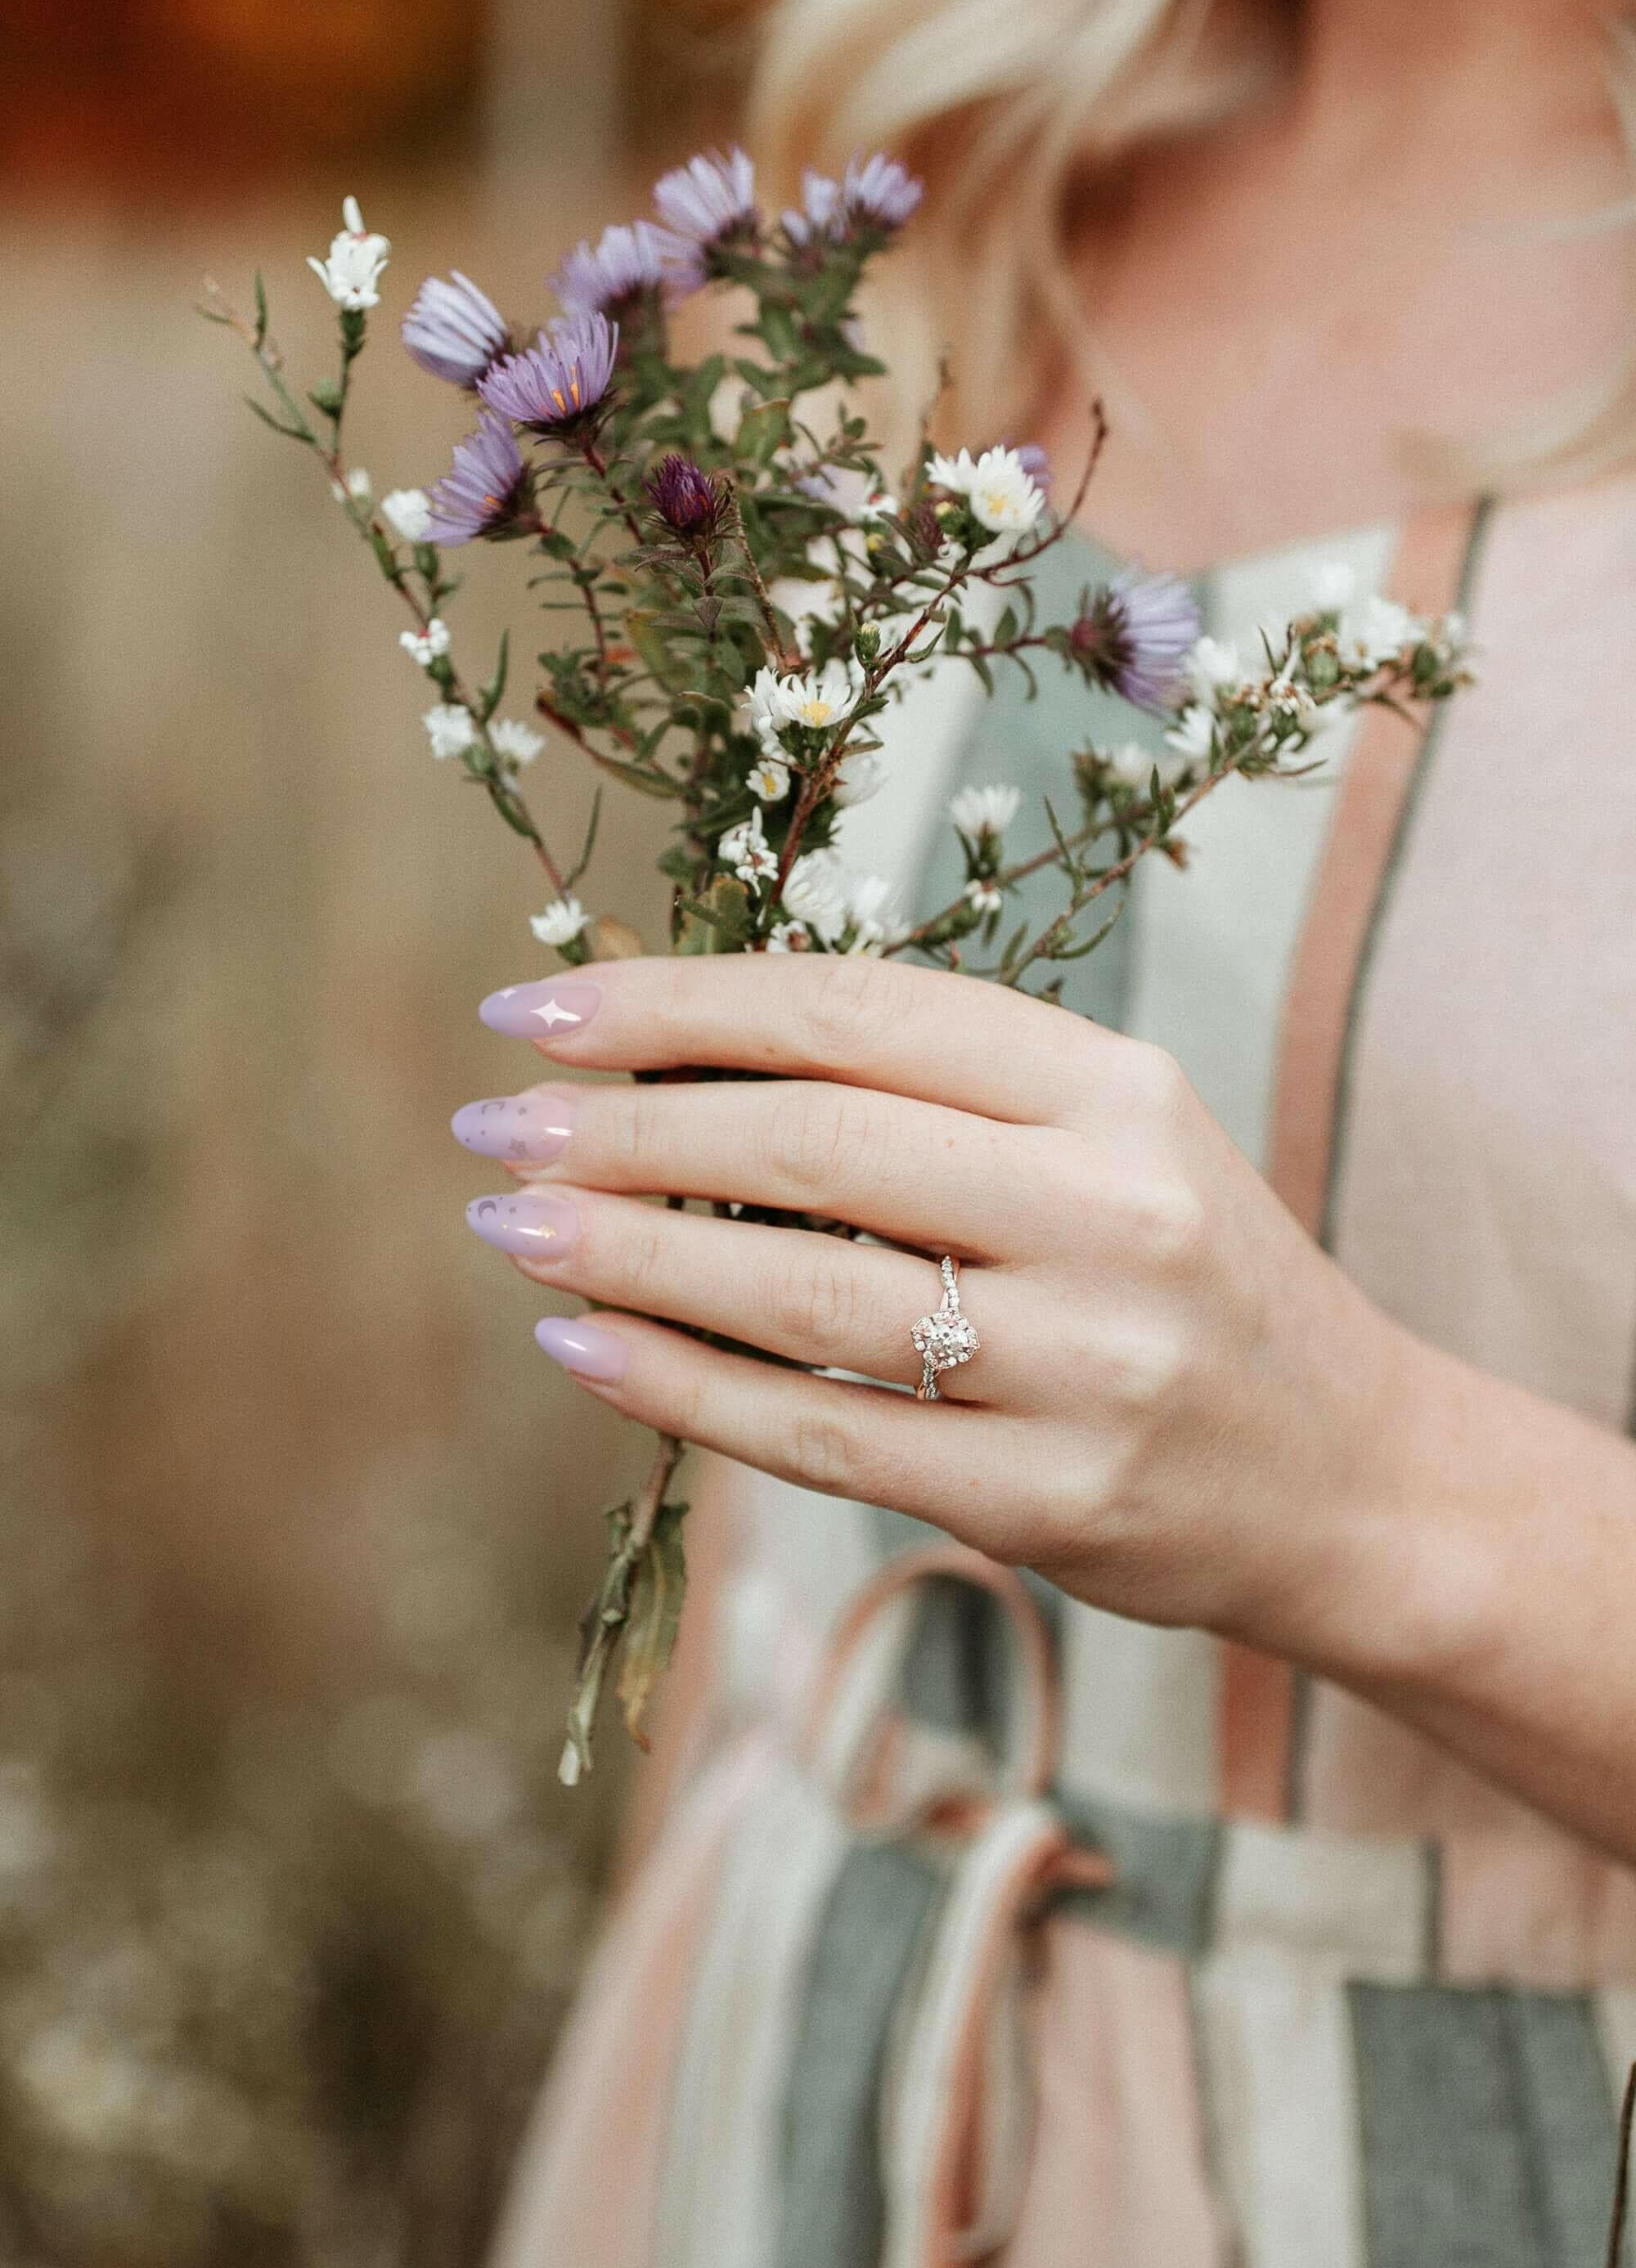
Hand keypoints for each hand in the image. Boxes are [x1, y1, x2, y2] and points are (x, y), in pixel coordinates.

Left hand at [456, 954, 1422, 1664]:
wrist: (1352, 1478)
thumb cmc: (1185, 1278)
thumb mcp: (1103, 1138)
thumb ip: (930, 1090)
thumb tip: (670, 1053)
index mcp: (1114, 1087)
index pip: (858, 1010)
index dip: (679, 1001)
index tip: (540, 1006)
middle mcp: (1111, 1209)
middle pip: (816, 1140)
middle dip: (625, 1126)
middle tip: (495, 1127)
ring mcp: (1088, 1364)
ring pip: (804, 1289)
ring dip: (626, 1254)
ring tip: (509, 1227)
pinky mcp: (1053, 1501)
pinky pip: (825, 1435)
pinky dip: (682, 1389)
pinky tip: (581, 1348)